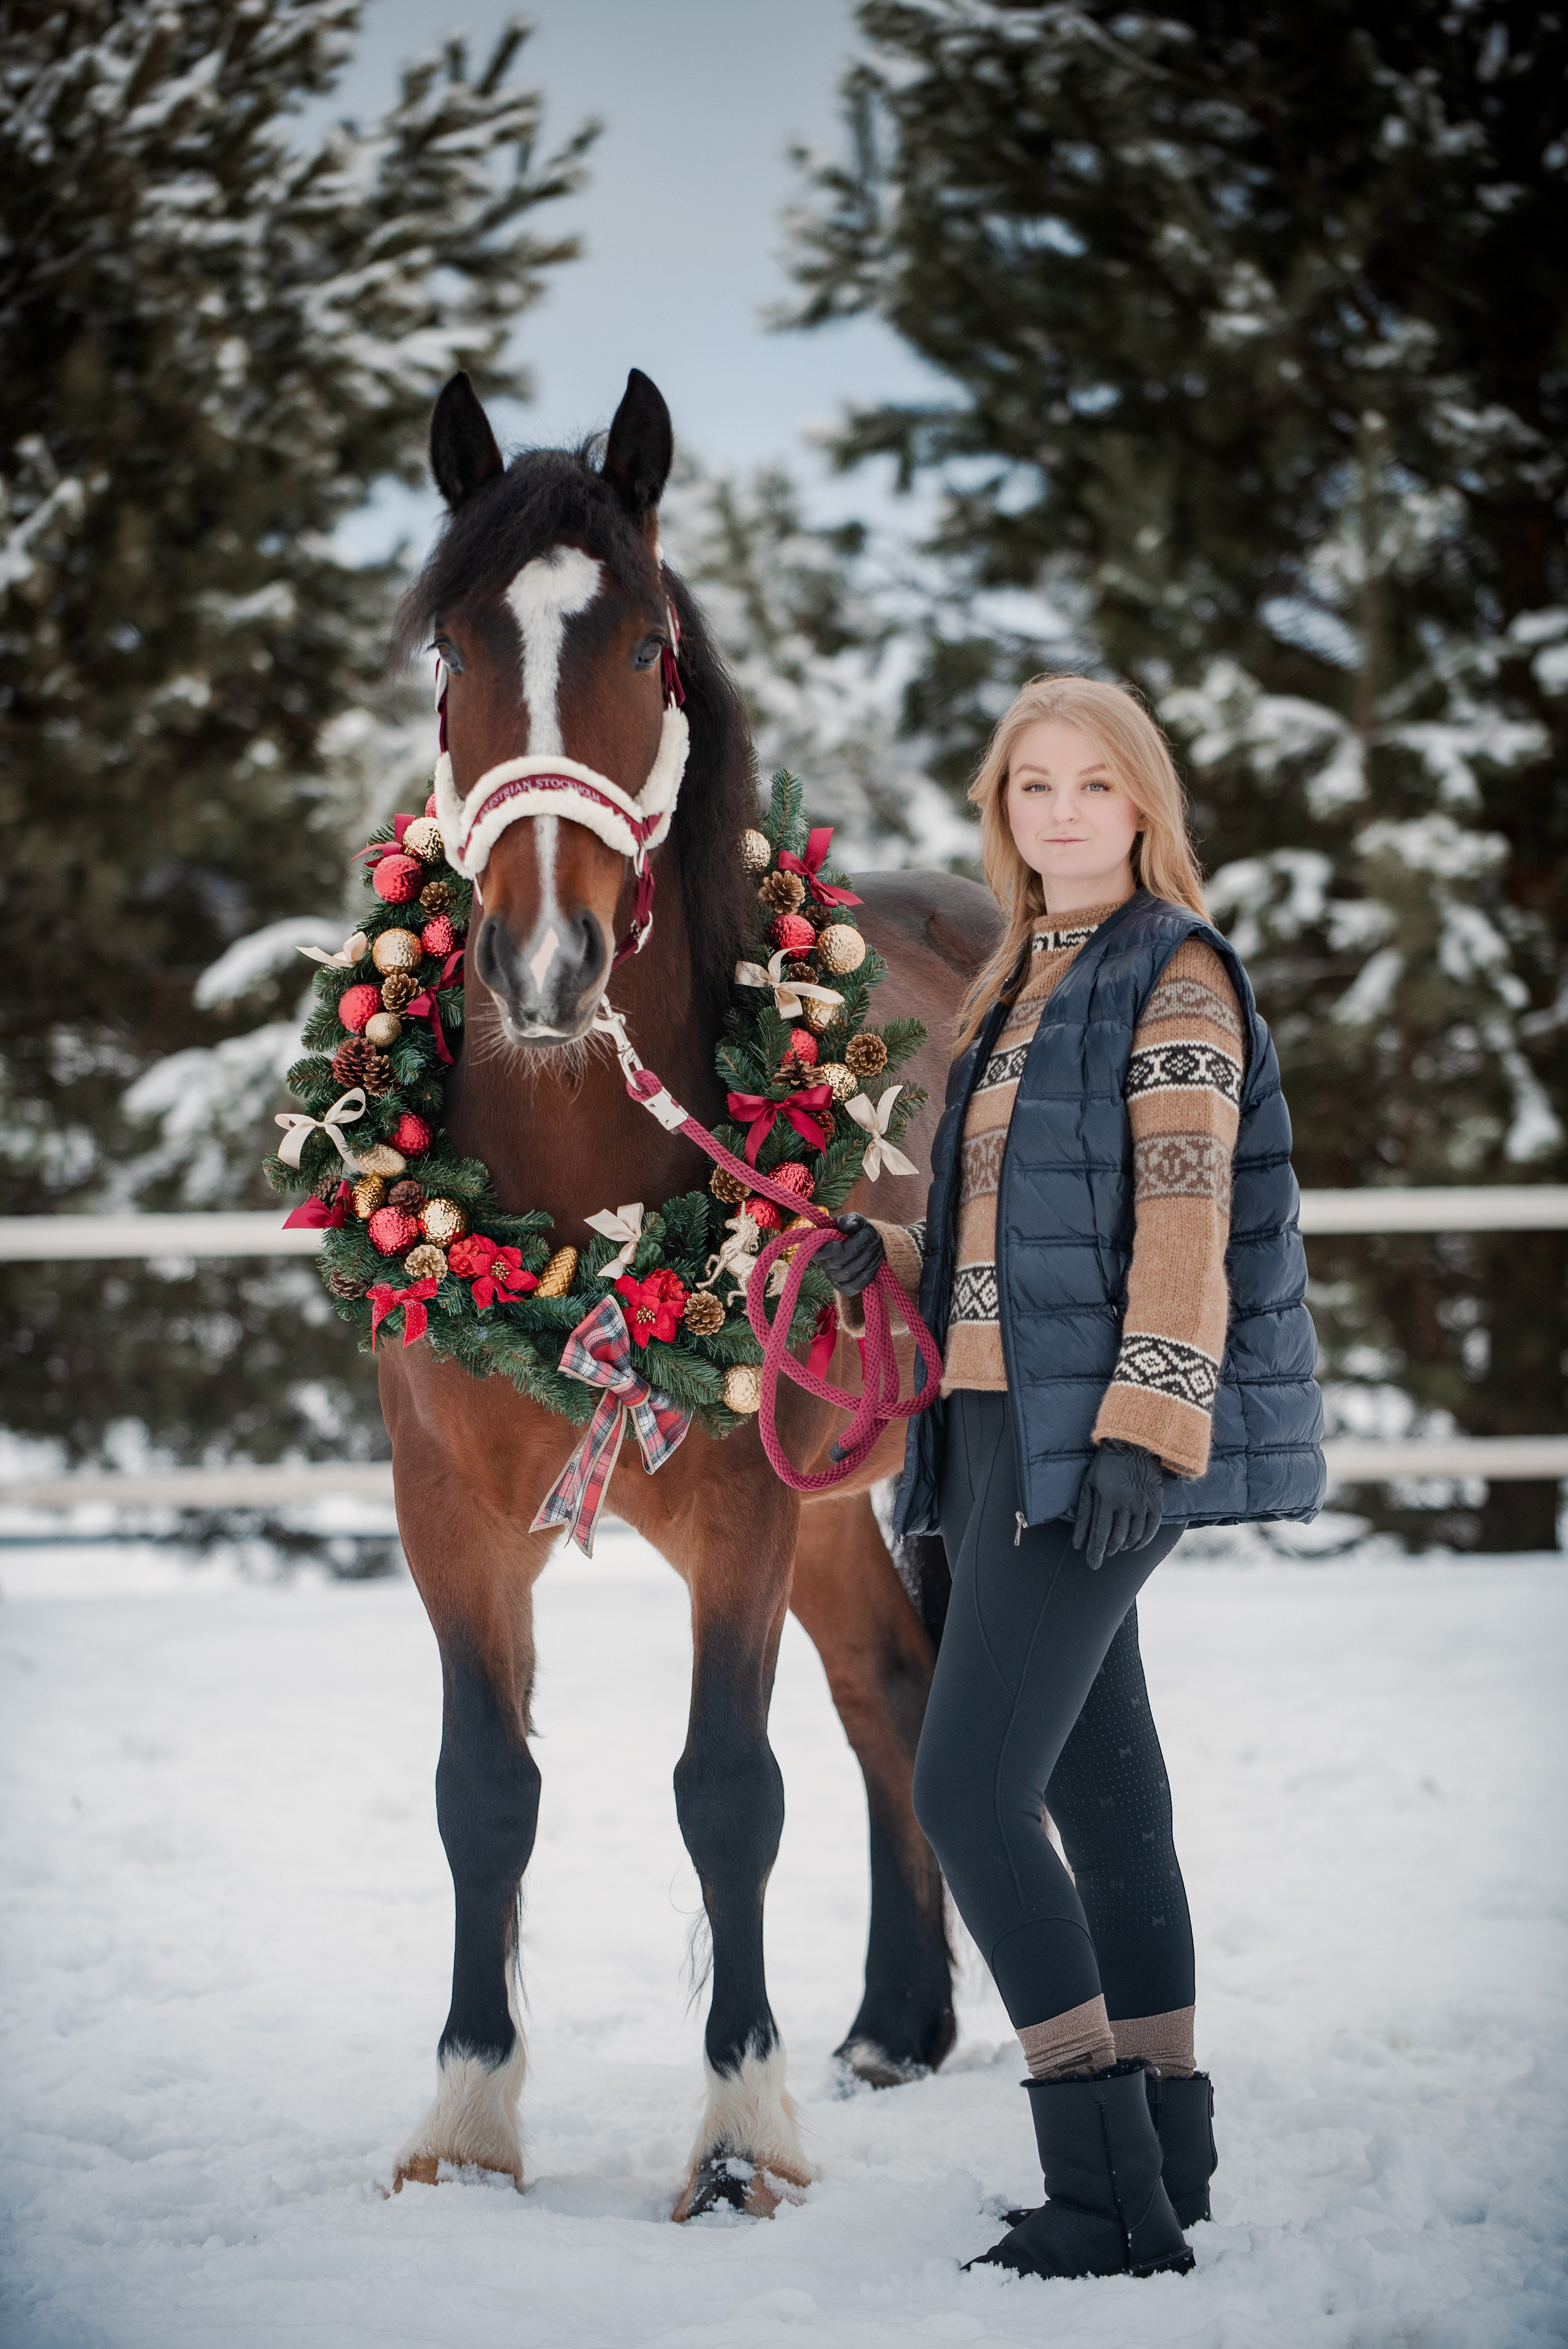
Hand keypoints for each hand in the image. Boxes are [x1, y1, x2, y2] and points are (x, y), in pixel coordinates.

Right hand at [813, 1213, 885, 1296]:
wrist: (869, 1245)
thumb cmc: (857, 1231)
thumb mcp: (854, 1220)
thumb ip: (849, 1220)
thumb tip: (847, 1227)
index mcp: (820, 1247)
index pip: (818, 1252)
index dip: (828, 1250)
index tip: (840, 1243)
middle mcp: (824, 1264)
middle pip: (837, 1261)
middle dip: (857, 1246)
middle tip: (870, 1234)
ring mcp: (835, 1278)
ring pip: (849, 1272)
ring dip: (867, 1257)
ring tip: (876, 1245)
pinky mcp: (846, 1288)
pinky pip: (858, 1284)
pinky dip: (870, 1271)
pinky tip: (877, 1259)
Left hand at [1072, 1440, 1163, 1570]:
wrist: (1133, 1444)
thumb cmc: (1106, 1465)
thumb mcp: (1089, 1484)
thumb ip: (1084, 1514)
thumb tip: (1077, 1542)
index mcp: (1108, 1498)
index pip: (1100, 1534)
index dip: (1096, 1552)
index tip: (1092, 1564)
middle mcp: (1127, 1503)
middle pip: (1117, 1538)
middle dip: (1109, 1550)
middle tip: (1103, 1554)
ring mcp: (1143, 1503)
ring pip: (1134, 1536)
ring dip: (1124, 1546)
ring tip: (1117, 1548)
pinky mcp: (1156, 1501)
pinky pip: (1152, 1529)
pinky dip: (1143, 1541)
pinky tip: (1135, 1545)